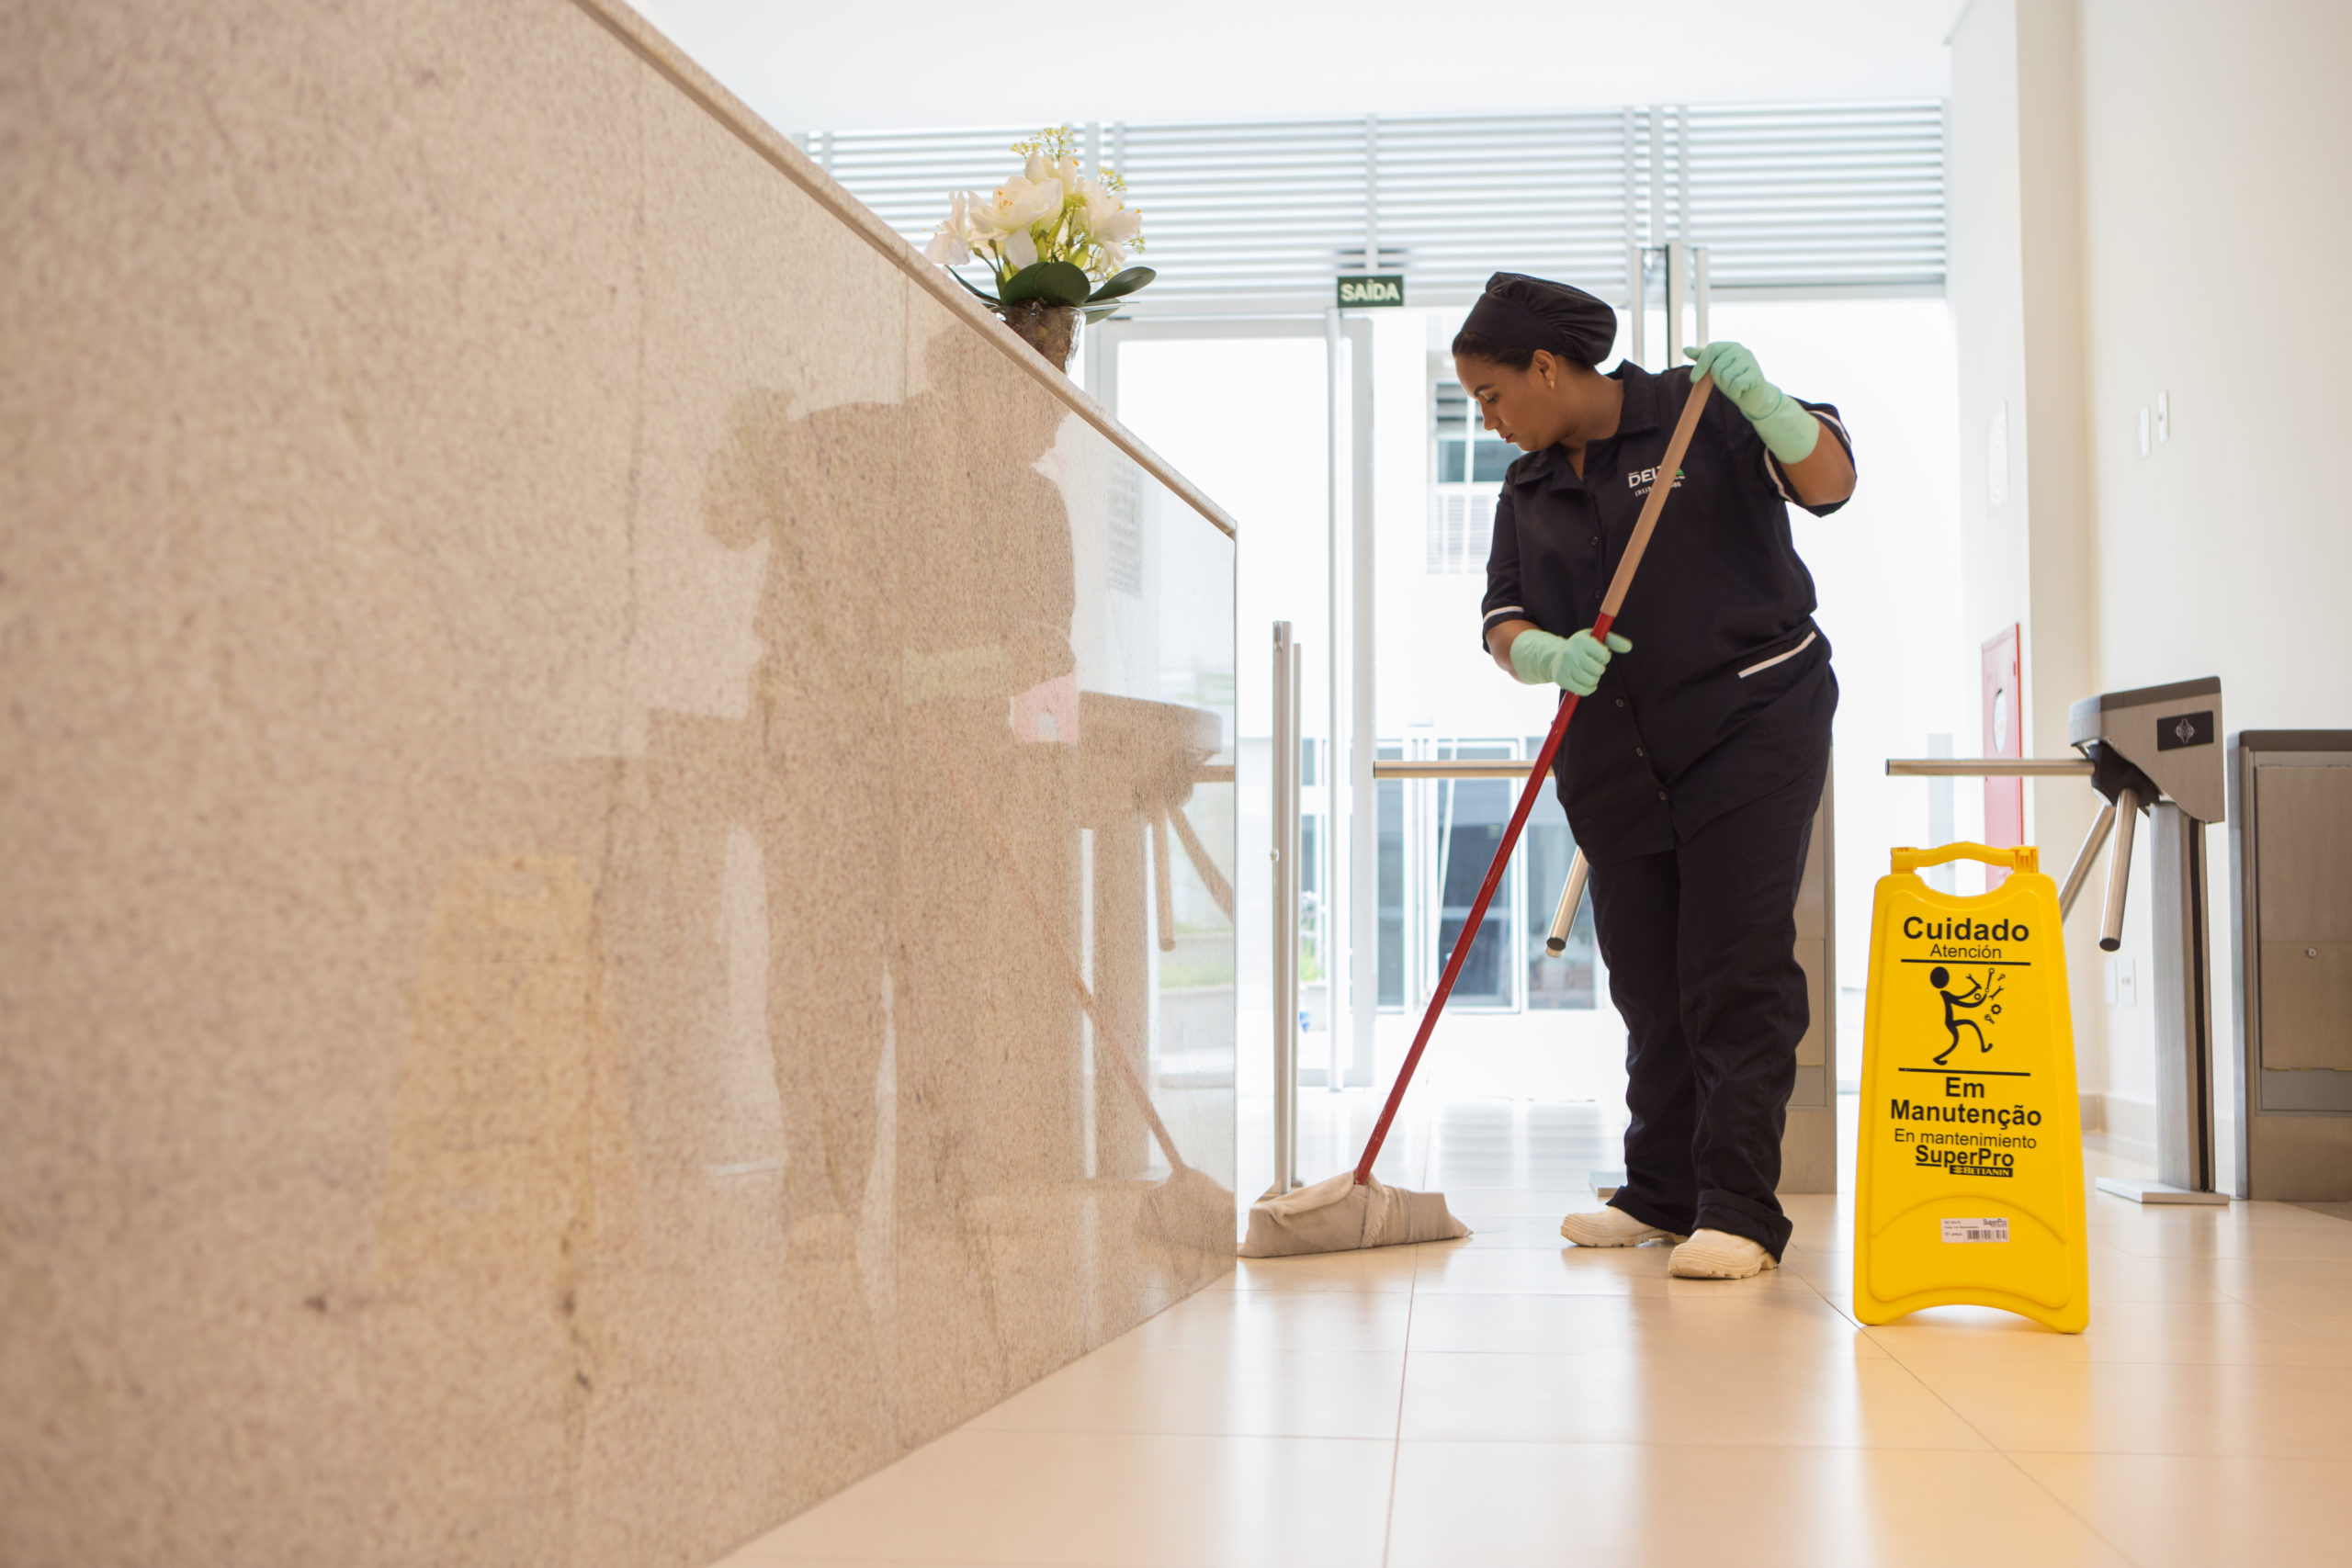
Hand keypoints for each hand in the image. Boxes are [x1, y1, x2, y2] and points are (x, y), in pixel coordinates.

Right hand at [1508, 626, 1631, 696]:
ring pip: (1591, 681)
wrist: (1555, 657)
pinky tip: (1588, 684)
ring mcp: (1565, 666)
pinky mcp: (1561, 679)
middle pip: (1598, 669)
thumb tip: (1629, 647)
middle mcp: (1571, 652)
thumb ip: (1613, 641)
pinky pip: (1582, 690)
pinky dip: (1589, 689)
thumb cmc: (1581, 647)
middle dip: (1599, 669)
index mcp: (1581, 640)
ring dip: (1594, 679)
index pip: (1604, 655)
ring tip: (1589, 673)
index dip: (1605, 656)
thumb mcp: (1596, 639)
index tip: (1598, 654)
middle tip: (1592, 664)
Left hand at [1684, 341, 1818, 462]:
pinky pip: (1735, 385)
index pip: (1712, 349)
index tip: (1693, 379)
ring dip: (1727, 387)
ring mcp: (1750, 362)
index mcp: (1731, 347)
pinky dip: (1735, 392)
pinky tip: (1741, 391)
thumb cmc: (1733, 380)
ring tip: (1735, 387)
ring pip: (1725, 376)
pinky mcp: (1756, 375)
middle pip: (1717, 366)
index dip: (1701, 364)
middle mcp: (1741, 351)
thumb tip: (1685, 349)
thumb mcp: (1716, 369)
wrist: (1753, 397)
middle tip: (1728, 383)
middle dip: (1718, 380)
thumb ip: (1703, 359)